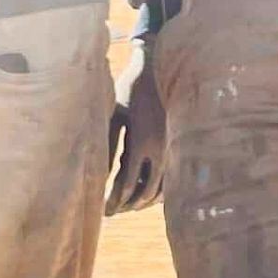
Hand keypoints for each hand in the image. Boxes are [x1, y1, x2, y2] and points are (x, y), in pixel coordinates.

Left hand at [105, 40, 165, 213]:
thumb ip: (107, 144)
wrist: (160, 66)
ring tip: (128, 204)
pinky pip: (171, 177)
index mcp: (142, 142)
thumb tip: (98, 173)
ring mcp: (173, 147)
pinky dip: (159, 189)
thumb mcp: (114, 112)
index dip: (115, 201)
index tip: (104, 211)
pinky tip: (148, 191)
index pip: (128, 184)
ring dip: (144, 199)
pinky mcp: (179, 144)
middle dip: (128, 205)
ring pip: (161, 187)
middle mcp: (161, 149)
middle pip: (145, 192)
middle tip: (114, 211)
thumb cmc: (131, 87)